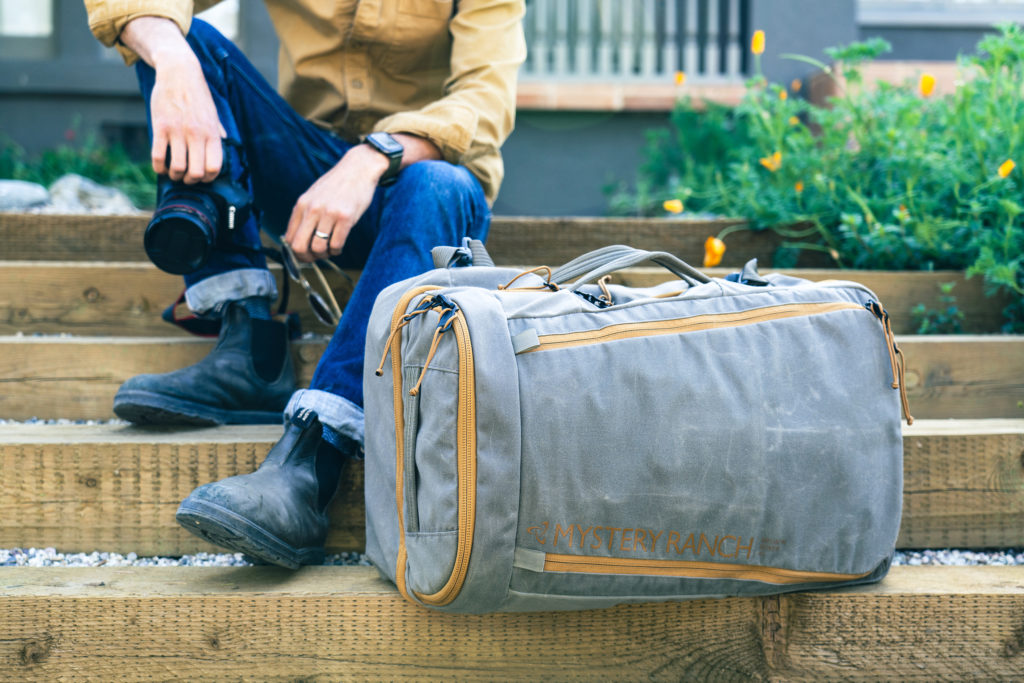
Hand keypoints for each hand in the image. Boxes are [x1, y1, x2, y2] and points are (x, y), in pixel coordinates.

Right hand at [121, 17, 225, 183]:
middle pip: (196, 172)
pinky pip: (157, 156)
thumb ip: (218, 130)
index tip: (202, 177)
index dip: (208, 178)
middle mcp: (197, 134)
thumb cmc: (197, 94)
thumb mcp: (213, 112)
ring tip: (173, 172)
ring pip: (177, 167)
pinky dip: (158, 167)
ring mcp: (178, 131)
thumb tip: (225, 144)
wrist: (179, 71)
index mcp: (212, 133)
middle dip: (190, 180)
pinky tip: (160, 166)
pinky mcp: (160, 126)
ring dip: (174, 175)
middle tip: (185, 177)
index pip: (214, 168)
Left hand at [284, 145, 389, 261]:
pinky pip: (336, 244)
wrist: (358, 168)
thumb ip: (305, 214)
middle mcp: (312, 209)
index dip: (294, 253)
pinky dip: (336, 250)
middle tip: (315, 257)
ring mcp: (329, 213)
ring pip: (318, 248)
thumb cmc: (337, 184)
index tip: (303, 255)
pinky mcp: (346, 217)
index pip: (289, 238)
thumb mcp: (314, 195)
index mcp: (301, 205)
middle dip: (306, 258)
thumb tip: (297, 239)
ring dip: (324, 254)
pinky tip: (339, 245)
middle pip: (299, 246)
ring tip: (329, 249)